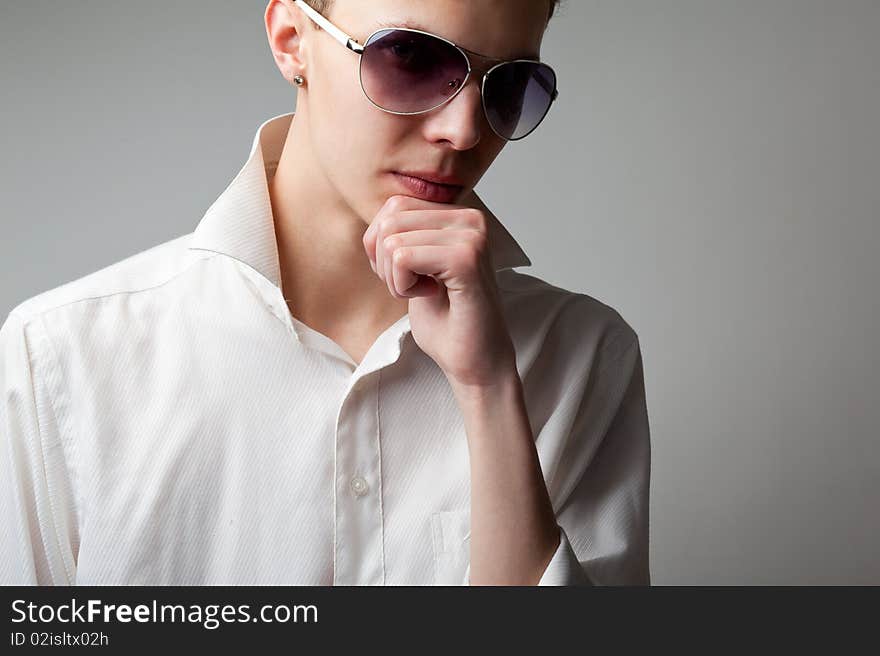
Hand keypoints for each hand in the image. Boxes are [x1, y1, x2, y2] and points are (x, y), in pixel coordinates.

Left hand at [362, 194, 516, 387]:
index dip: (383, 246)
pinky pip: (402, 258)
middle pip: (389, 220)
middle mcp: (470, 218)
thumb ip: (403, 235)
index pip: (394, 206)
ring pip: (391, 239)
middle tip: (414, 287)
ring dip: (395, 277)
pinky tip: (429, 296)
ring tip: (425, 292)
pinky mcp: (465, 258)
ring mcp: (471, 236)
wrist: (474, 361)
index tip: (410, 275)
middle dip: (385, 262)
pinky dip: (402, 285)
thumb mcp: (416, 266)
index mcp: (460, 216)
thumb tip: (378, 219)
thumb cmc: (446, 320)